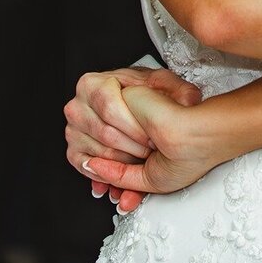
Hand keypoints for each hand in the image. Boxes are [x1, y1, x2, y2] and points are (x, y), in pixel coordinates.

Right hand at [65, 67, 205, 210]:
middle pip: (106, 134)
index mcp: (94, 84)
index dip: (136, 128)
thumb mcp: (168, 87)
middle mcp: (78, 105)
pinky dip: (105, 177)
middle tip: (153, 151)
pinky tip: (122, 178)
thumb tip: (188, 101)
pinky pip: (86, 168)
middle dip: (134, 148)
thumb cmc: (147, 97)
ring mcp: (73, 129)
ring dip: (124, 164)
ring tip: (144, 162)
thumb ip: (180, 92)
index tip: (153, 137)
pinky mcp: (73, 150)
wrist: (137, 106)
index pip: (111, 110)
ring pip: (99, 154)